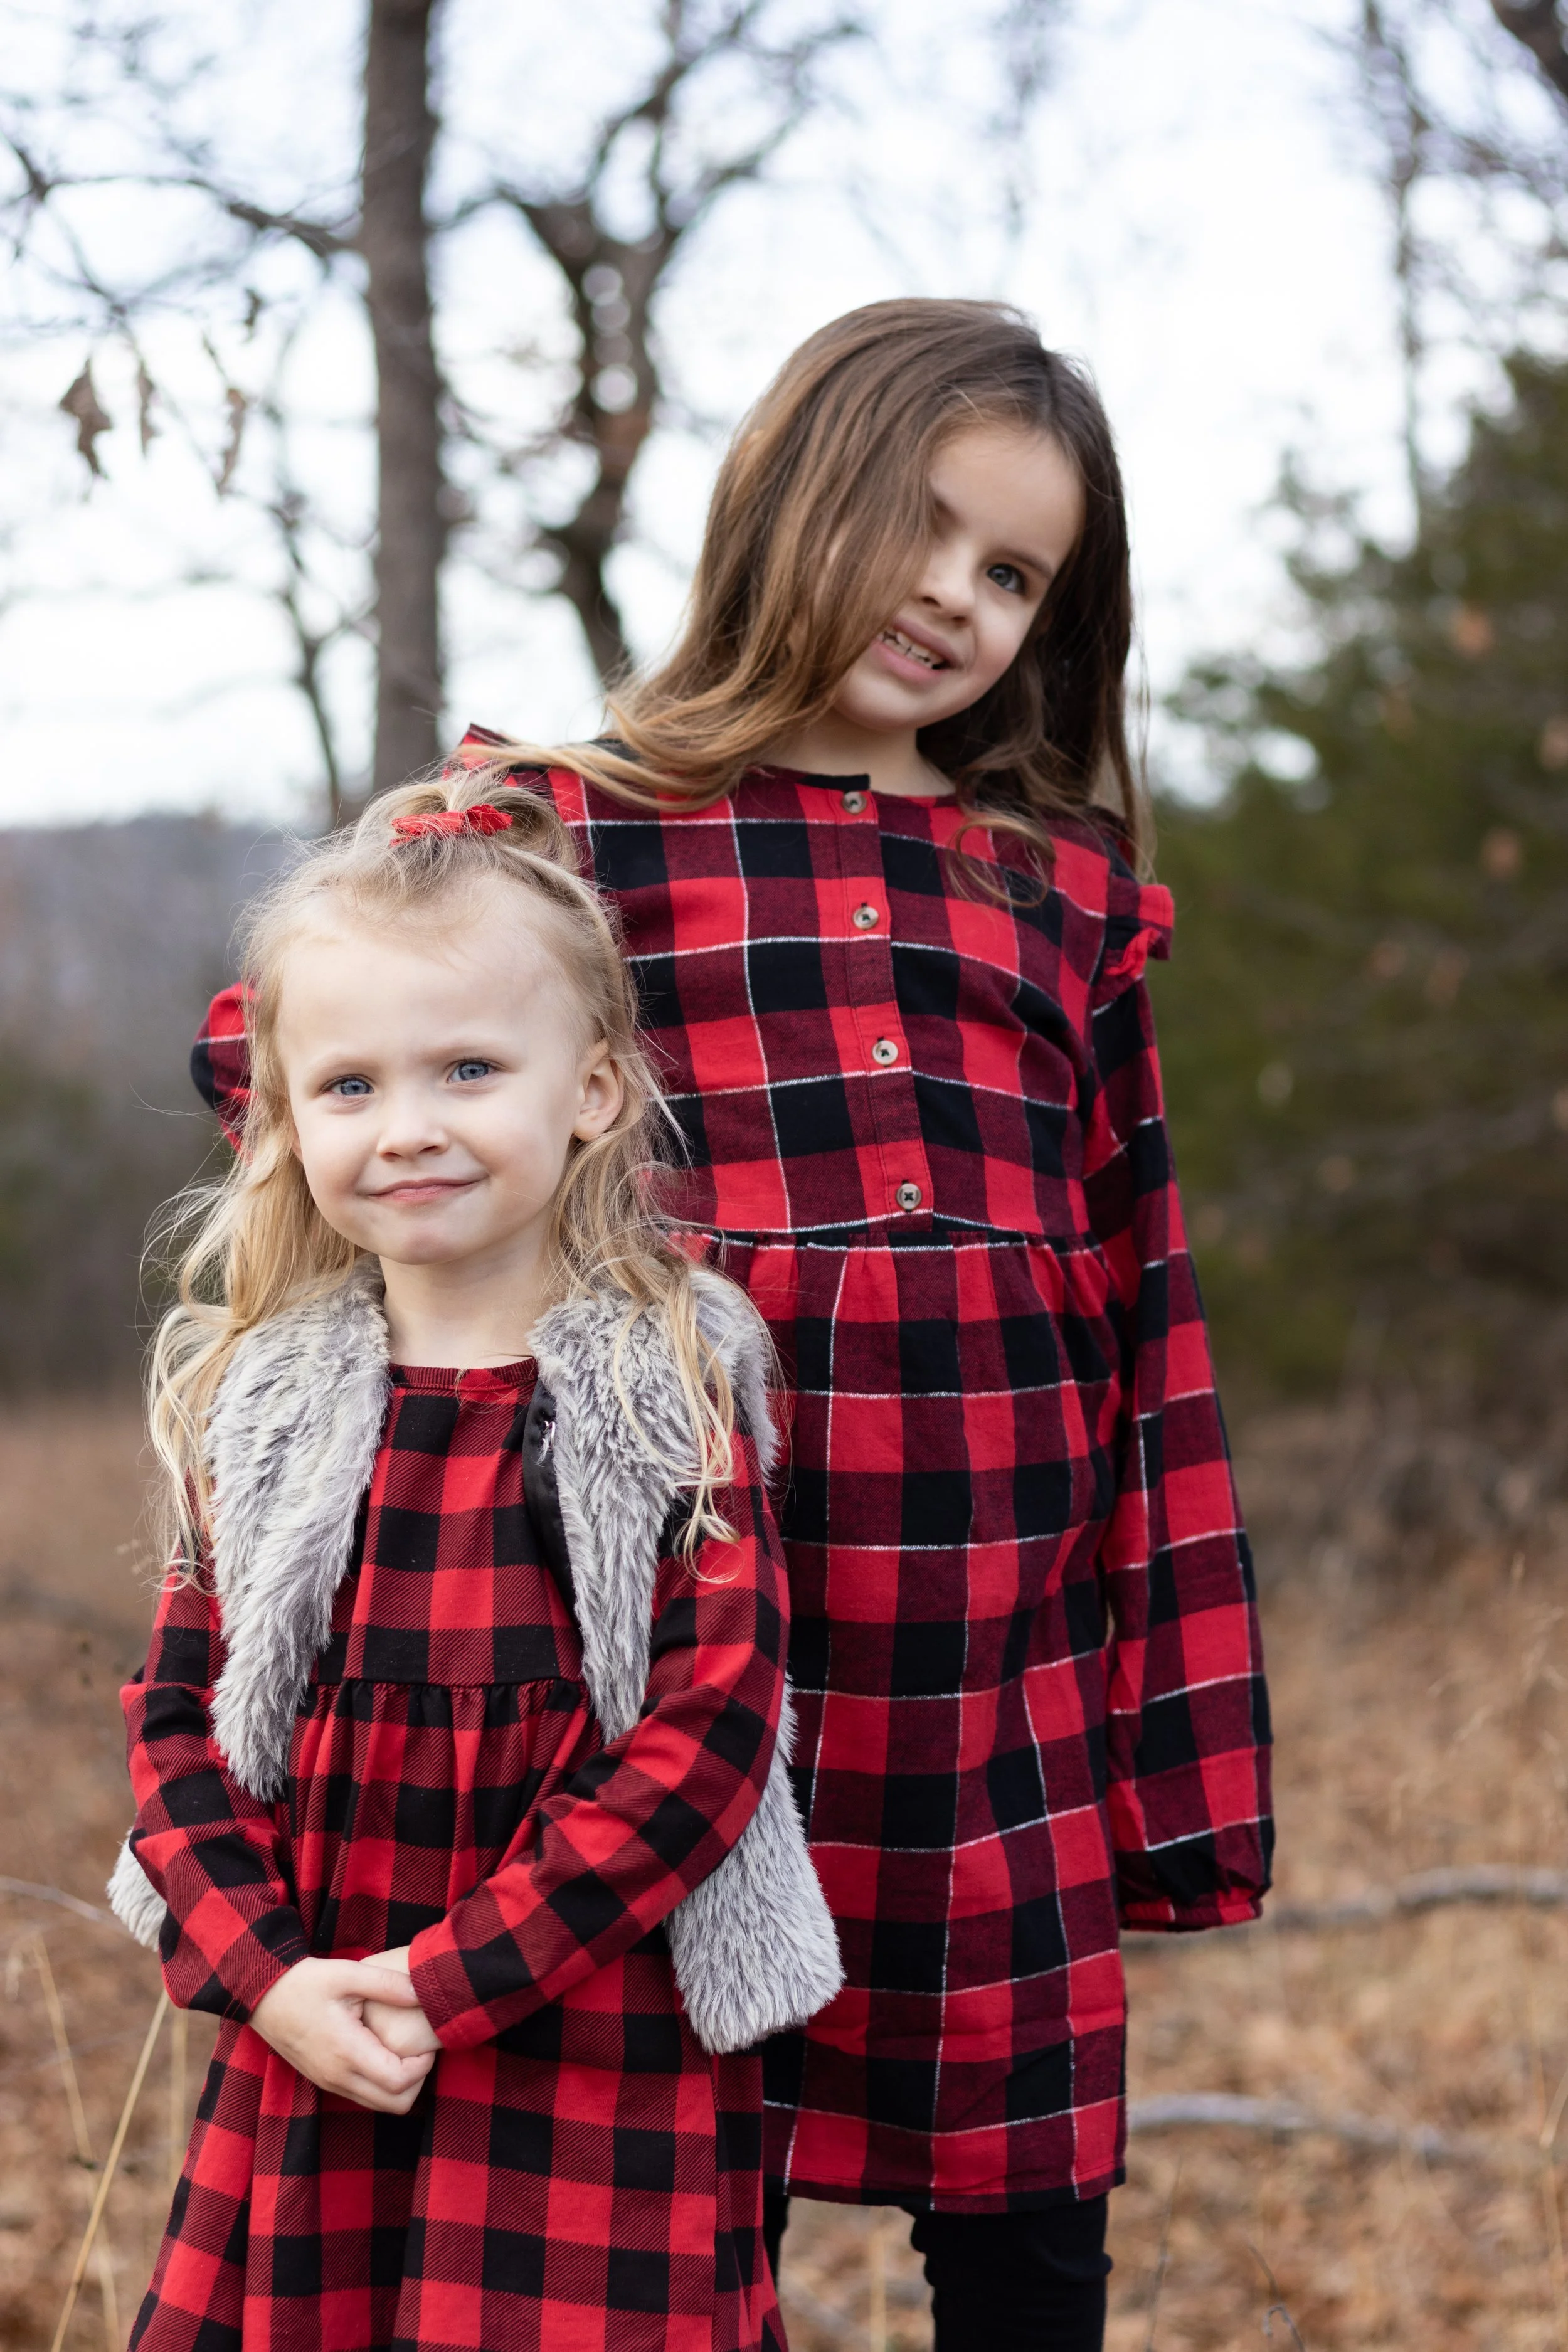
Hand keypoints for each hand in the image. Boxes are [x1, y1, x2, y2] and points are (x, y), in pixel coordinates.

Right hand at [249, 1957, 434, 2113]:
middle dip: (417, 2081)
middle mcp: (338, 2077)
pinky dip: (381, 2084)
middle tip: (421, 2049)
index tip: (428, 2042)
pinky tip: (384, 2053)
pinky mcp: (324, 2080)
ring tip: (405, 2049)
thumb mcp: (348, 1974)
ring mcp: (329, 2083)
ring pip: (379, 2105)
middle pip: (395, 2104)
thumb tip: (423, 1993)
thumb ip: (388, 1984)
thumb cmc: (305, 1982)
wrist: (263, 1995)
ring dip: (399, 2085)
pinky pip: (363, 2096)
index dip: (423, 2066)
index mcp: (347, 2053)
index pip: (399, 2083)